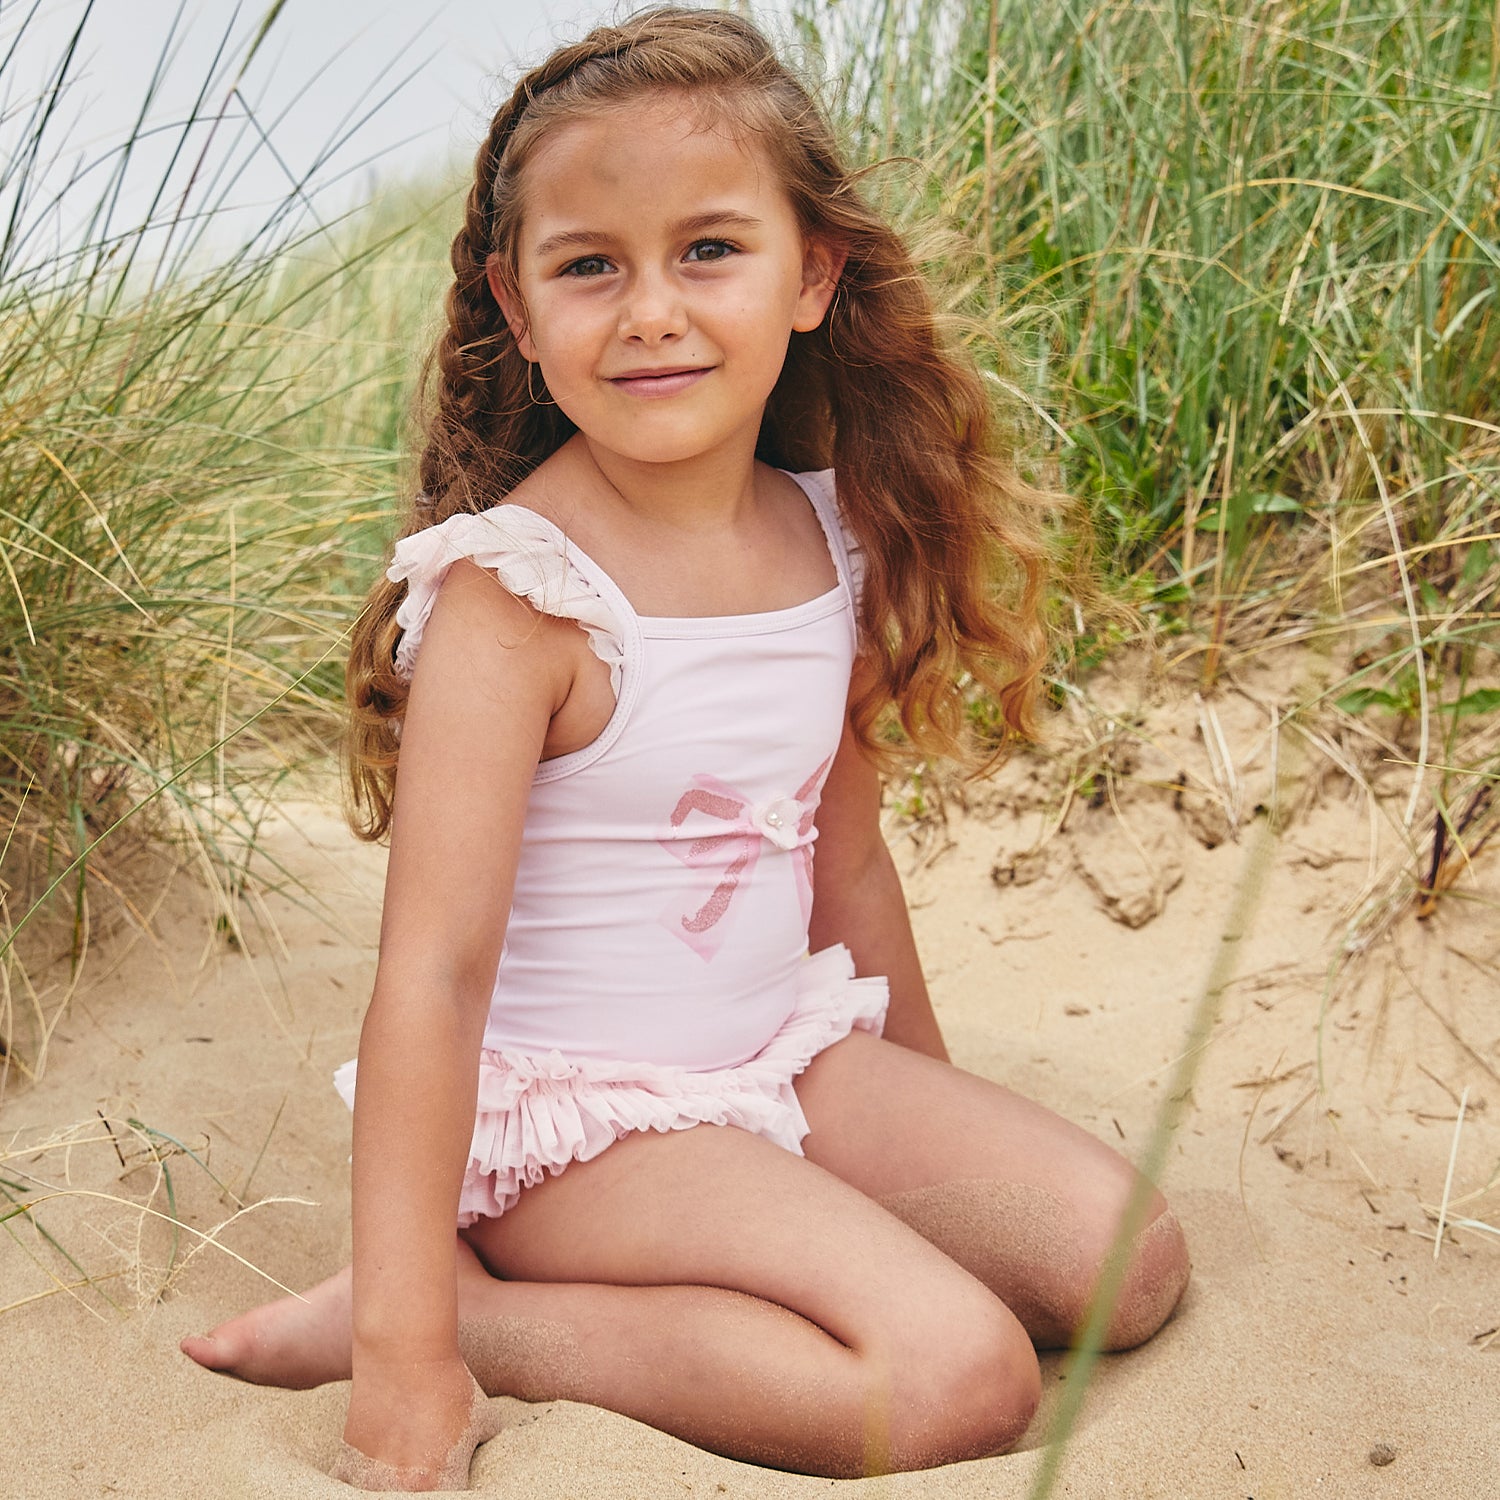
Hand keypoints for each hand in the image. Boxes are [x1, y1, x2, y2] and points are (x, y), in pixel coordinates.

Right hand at [332, 1354, 500, 1491]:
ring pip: (378, 1499)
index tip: (450, 1476)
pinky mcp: (346, 1465)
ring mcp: (370, 1481)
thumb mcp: (483, 1417)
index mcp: (442, 1483)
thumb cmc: (448, 1384)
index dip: (452, 1491)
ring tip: (397, 1475)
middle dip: (421, 1490)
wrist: (405, 1355)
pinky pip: (345, 1491)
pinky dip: (355, 1486)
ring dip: (389, 1491)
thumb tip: (485, 1452)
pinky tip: (367, 1475)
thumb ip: (486, 1444)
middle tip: (424, 1471)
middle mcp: (404, 1491)